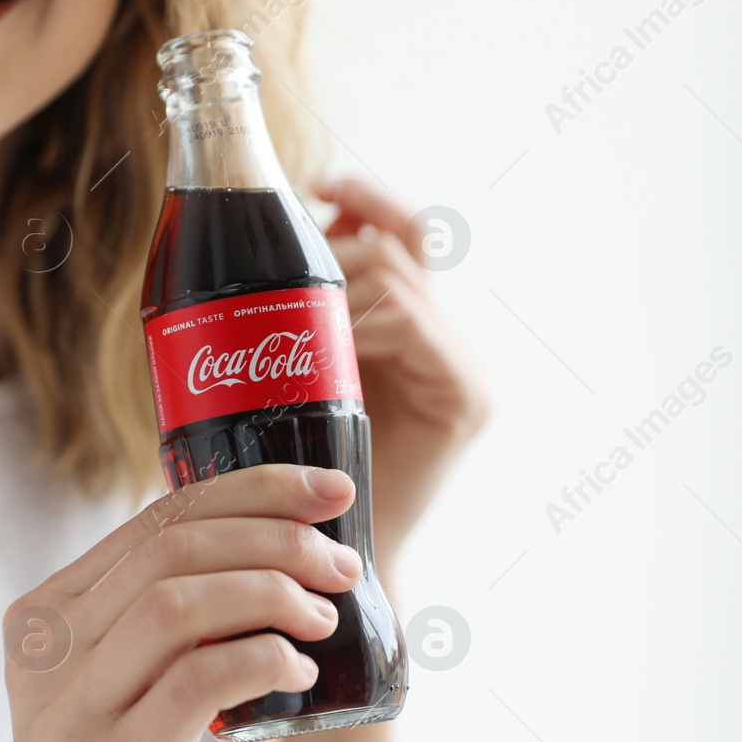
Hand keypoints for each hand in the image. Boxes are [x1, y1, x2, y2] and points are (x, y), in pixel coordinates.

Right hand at [0, 464, 362, 741]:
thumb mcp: (112, 680)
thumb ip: (159, 618)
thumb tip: (279, 549)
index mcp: (49, 612)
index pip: (157, 519)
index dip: (254, 490)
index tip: (330, 491)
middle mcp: (48, 649)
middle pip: (173, 549)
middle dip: (276, 538)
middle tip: (342, 564)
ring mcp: (73, 709)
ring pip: (178, 603)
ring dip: (273, 593)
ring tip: (325, 618)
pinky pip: (198, 682)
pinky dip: (262, 659)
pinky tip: (296, 670)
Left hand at [317, 178, 491, 561]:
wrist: (322, 556)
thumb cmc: (291, 470)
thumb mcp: (289, 372)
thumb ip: (300, 308)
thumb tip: (297, 227)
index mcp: (412, 334)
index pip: (406, 238)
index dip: (368, 200)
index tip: (319, 185)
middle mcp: (446, 345)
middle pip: (402, 248)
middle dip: (337, 242)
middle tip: (277, 265)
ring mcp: (462, 370)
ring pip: (401, 279)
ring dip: (336, 280)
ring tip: (284, 308)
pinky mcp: (465, 397)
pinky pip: (413, 326)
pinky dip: (360, 320)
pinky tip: (318, 337)